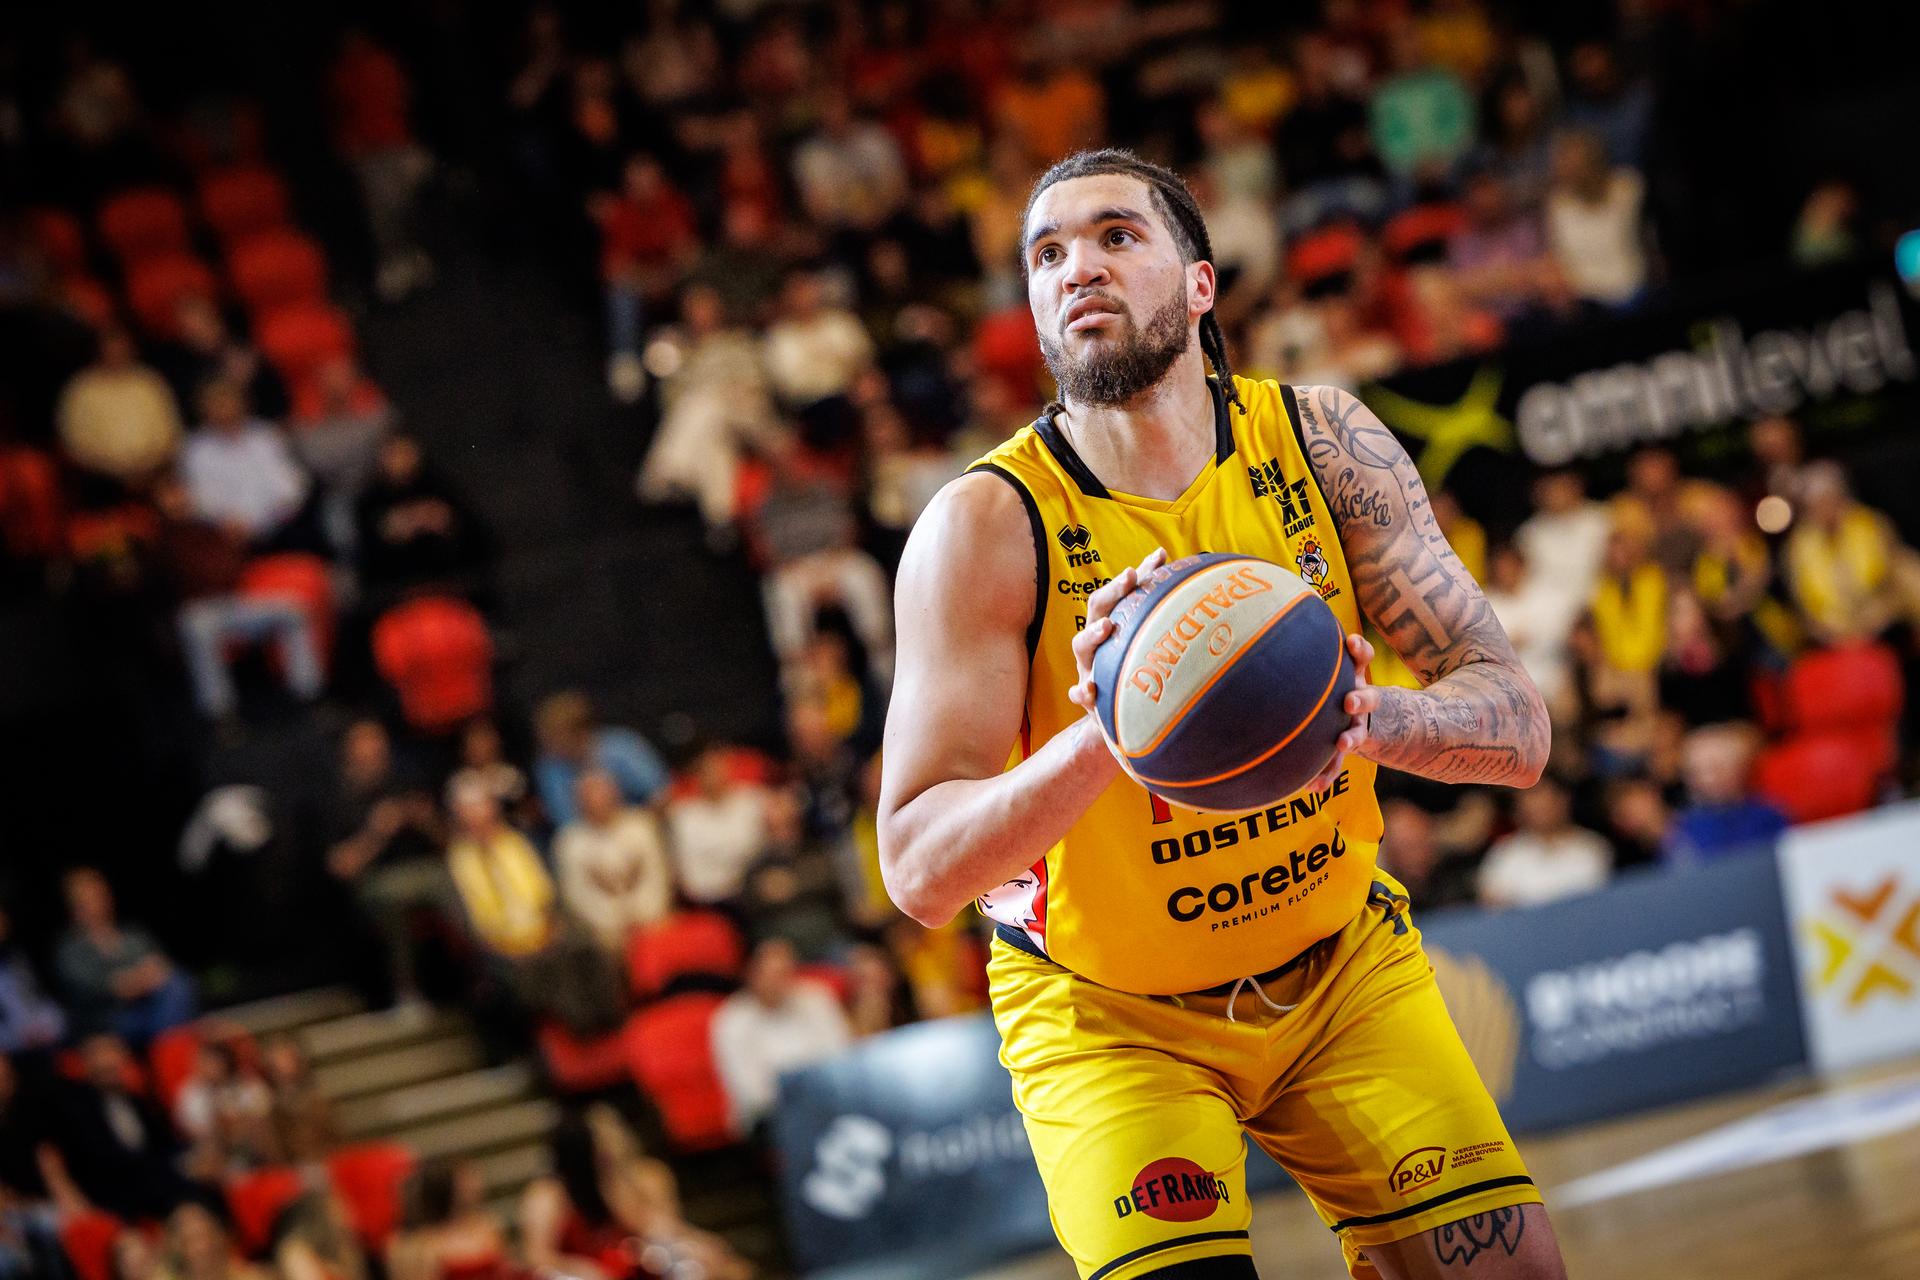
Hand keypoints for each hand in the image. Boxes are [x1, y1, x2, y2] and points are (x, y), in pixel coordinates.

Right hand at [1067, 547, 1167, 716]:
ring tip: (1107, 626)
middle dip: (1113, 591)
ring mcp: (1088, 666)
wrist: (1116, 717)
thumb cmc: (1133, 672)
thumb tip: (1195, 588)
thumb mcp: (1145, 646)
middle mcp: (1096, 641)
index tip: (1158, 557)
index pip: (1122, 592)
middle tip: (1130, 577)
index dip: (1137, 573)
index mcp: (1110, 624)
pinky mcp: (1087, 697)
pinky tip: (1091, 690)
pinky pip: (1078, 693)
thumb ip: (1162, 620)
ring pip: (1081, 644)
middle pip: (1097, 609)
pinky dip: (1082, 690)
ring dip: (1092, 633)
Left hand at [1306, 633, 1378, 792]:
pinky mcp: (1344, 749)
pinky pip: (1336, 765)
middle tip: (1349, 701)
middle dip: (1361, 698)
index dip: (1359, 649)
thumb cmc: (1317, 686)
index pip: (1361, 656)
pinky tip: (1312, 787)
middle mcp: (1357, 699)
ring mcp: (1356, 725)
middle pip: (1368, 696)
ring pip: (1358, 733)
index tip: (1351, 643)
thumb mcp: (1314, 668)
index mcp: (1350, 675)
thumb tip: (1246, 632)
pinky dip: (1325, 775)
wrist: (1346, 717)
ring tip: (1342, 744)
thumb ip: (1291, 653)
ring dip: (1351, 739)